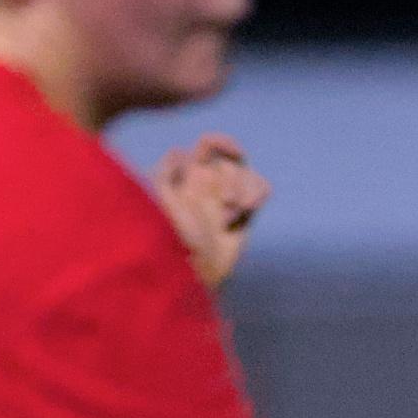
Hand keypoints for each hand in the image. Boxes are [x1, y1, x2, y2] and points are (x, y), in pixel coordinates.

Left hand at [153, 134, 268, 290]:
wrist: (191, 275)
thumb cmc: (170, 242)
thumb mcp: (157, 204)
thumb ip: (164, 172)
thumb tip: (179, 150)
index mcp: (186, 177)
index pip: (208, 146)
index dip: (224, 142)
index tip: (236, 152)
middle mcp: (207, 184)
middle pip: (233, 163)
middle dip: (234, 180)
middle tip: (226, 202)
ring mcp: (226, 199)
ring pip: (249, 176)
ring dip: (245, 192)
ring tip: (231, 215)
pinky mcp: (243, 214)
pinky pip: (260, 190)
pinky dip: (255, 197)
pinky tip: (243, 213)